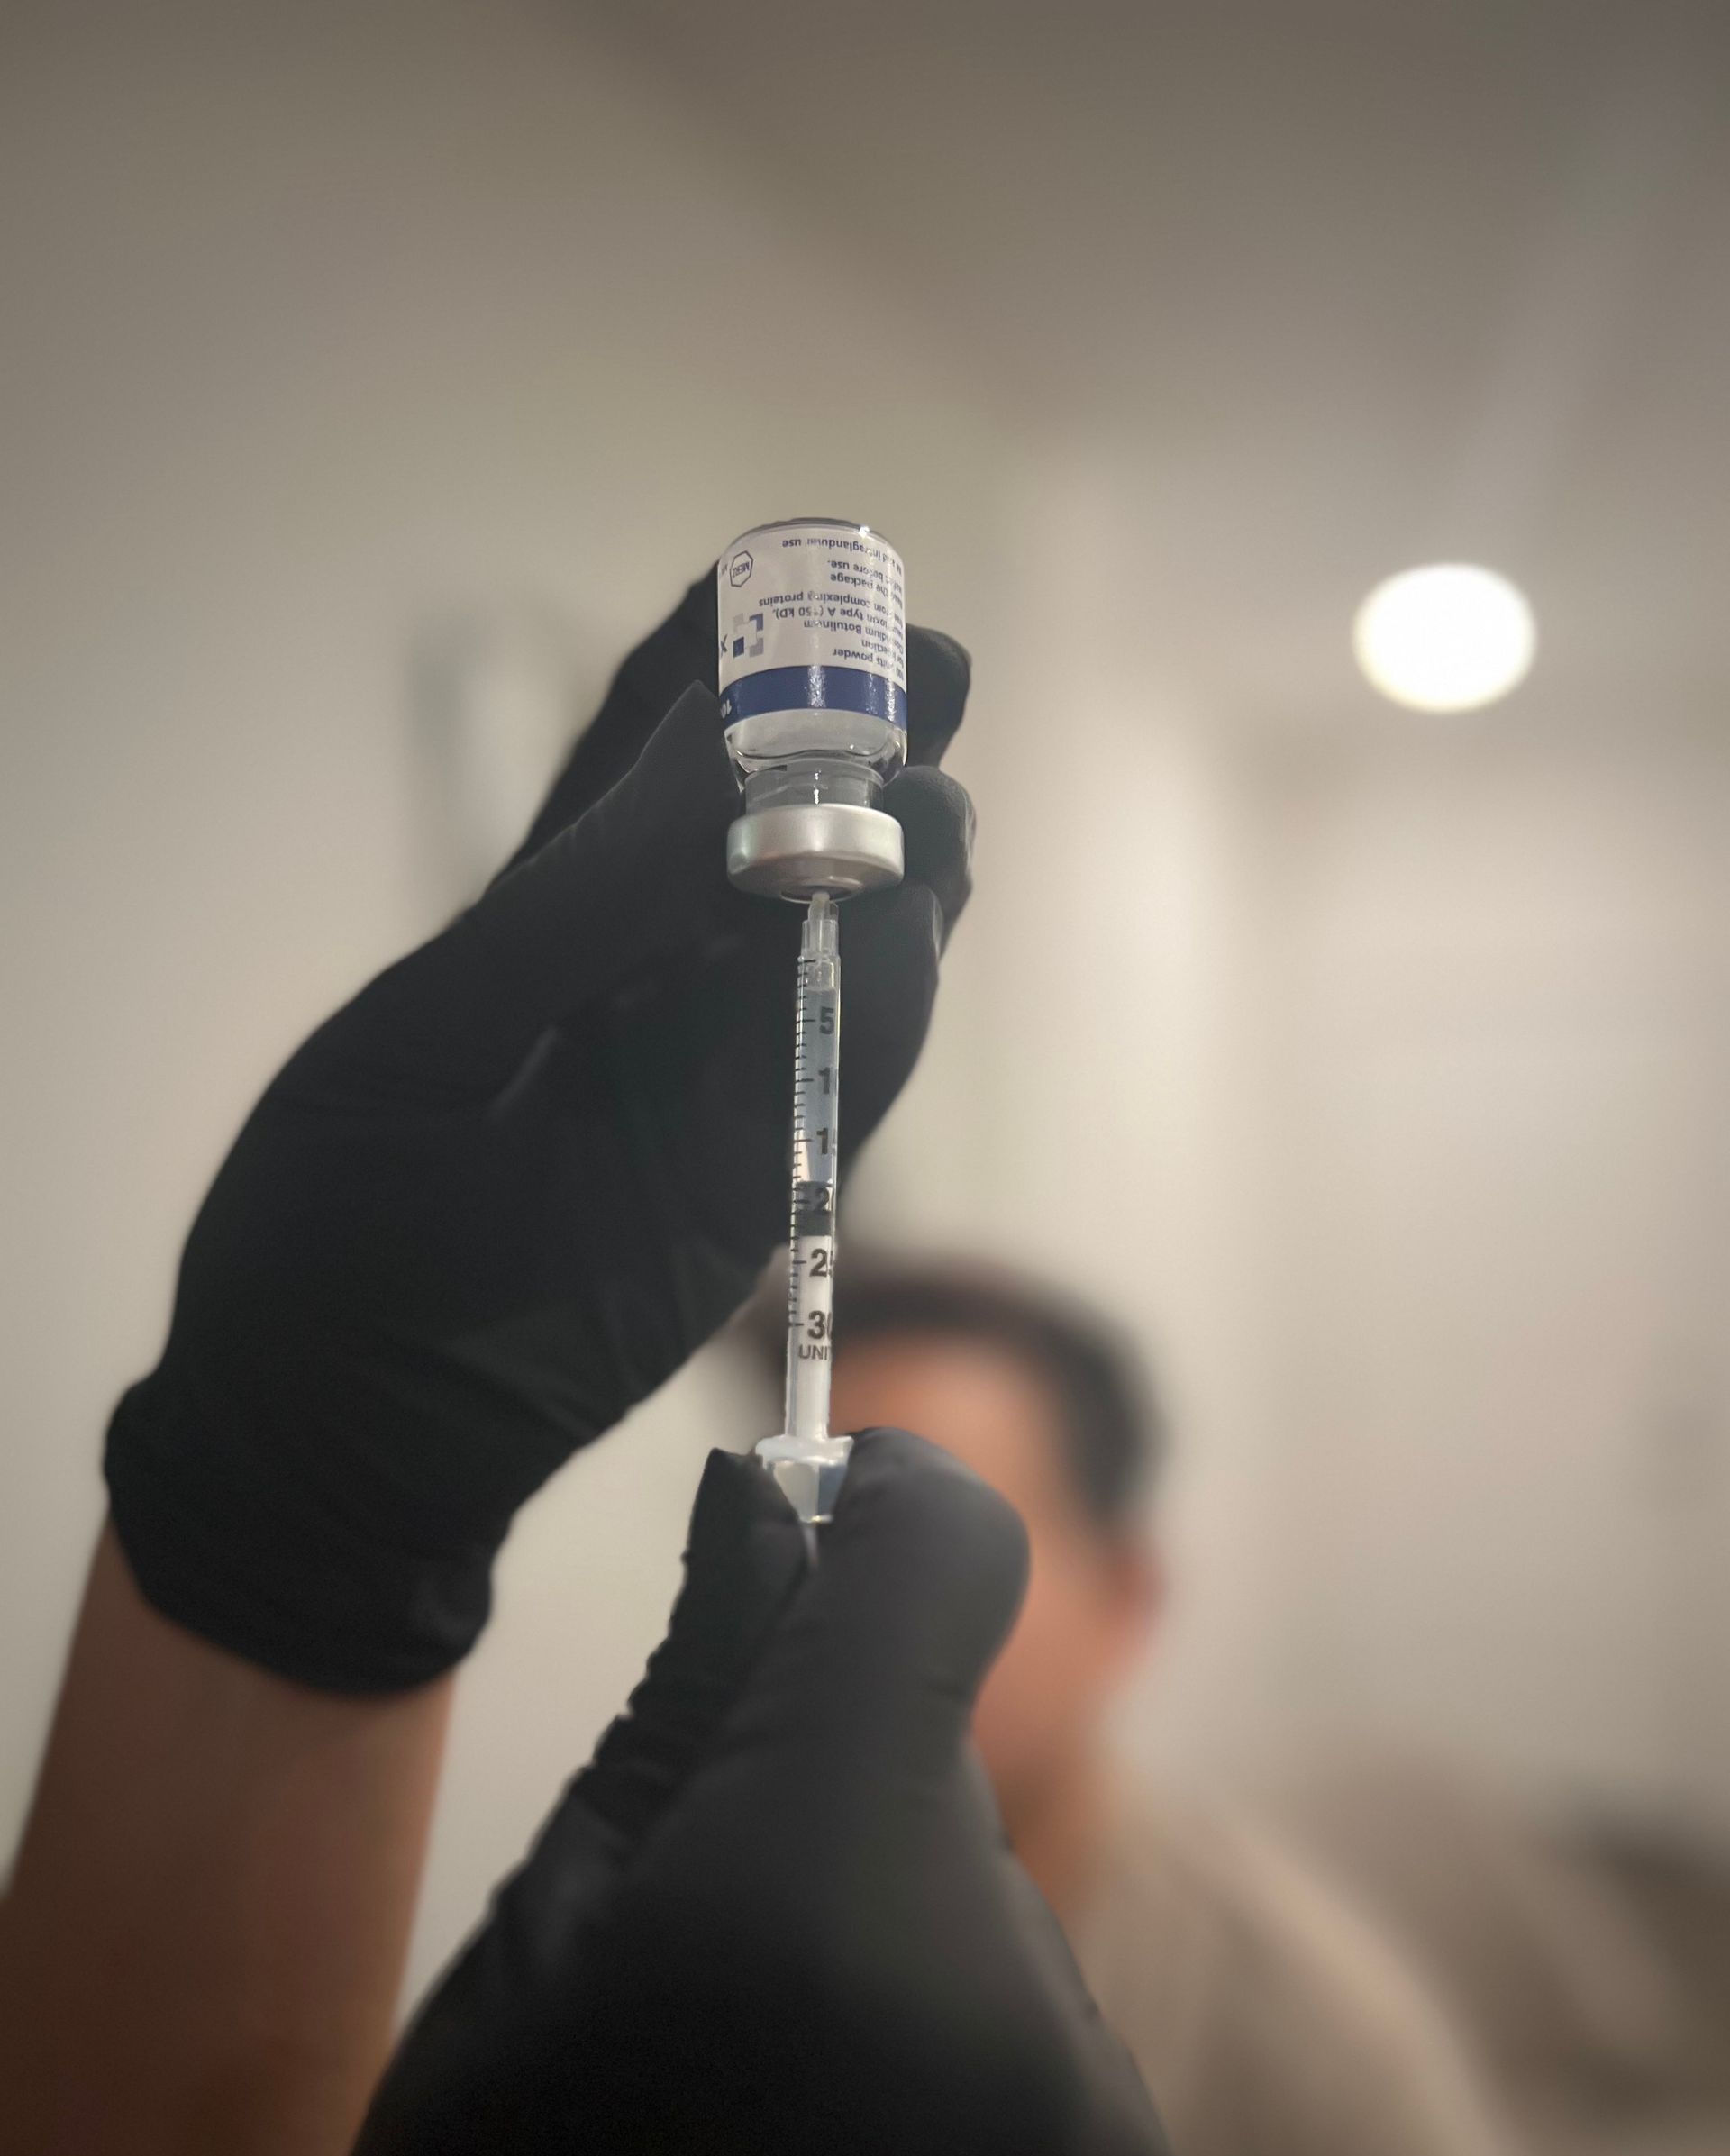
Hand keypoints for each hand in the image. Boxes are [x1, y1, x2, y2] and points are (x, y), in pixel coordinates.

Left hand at [104, 579, 971, 1689]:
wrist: (346, 1436)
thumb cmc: (339, 1229)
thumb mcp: (428, 1041)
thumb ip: (573, 910)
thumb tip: (707, 758)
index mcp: (543, 926)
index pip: (647, 761)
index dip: (725, 665)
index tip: (796, 576)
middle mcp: (647, 985)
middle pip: (778, 835)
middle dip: (856, 743)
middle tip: (932, 663)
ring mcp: (714, 1081)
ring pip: (844, 945)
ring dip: (904, 862)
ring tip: (936, 792)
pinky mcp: (759, 1179)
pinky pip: (854, 1072)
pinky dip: (899, 996)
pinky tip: (923, 918)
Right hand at [304, 1431, 1196, 2155]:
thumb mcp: (537, 1962)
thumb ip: (687, 1716)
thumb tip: (768, 1510)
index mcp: (822, 1920)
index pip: (936, 1566)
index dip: (876, 1496)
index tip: (816, 1498)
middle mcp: (1020, 2020)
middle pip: (937, 1758)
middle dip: (826, 1780)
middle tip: (689, 1930)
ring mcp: (1107, 2143)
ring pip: (984, 1899)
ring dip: (885, 1930)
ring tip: (754, 2093)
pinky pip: (1034, 2031)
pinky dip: (943, 2049)